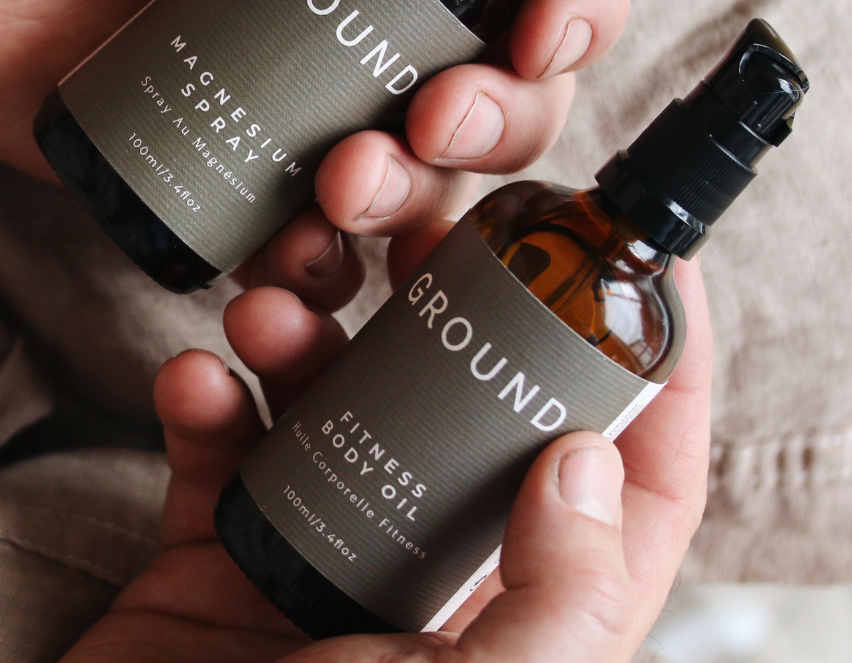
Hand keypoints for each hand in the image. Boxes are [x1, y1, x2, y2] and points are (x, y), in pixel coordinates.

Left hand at [0, 0, 630, 273]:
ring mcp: (291, 101)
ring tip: (338, 194)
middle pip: (503, 90)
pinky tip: (285, 268)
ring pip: (415, 187)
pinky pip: (303, 248)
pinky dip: (317, 275)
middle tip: (426, 130)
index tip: (547, 38)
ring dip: (414, 212)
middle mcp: (360, 6)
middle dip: (499, 127)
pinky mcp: (220, 178)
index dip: (581, 2)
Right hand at [59, 235, 712, 661]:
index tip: (650, 269)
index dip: (658, 384)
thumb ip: (564, 598)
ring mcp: (318, 560)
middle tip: (427, 228)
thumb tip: (583, 454)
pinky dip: (203, 400)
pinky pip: (218, 446)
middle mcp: (429, 582)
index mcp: (520, 624)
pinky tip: (193, 380)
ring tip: (268, 306)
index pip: (626, 498)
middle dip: (451, 316)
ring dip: (301, 339)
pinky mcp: (215, 552)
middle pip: (467, 415)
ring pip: (334, 406)